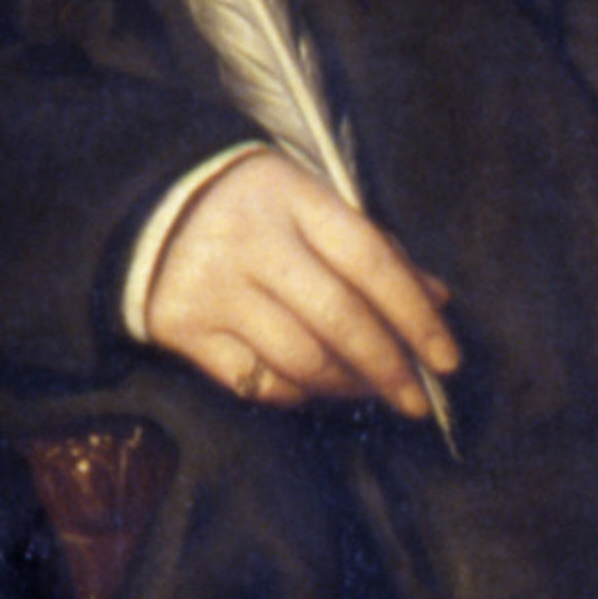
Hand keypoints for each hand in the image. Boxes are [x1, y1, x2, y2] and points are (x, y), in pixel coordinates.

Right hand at [144, 149, 461, 421]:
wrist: (151, 203)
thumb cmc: (257, 204)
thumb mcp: (312, 202)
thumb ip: (373, 247)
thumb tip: (436, 301)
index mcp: (294, 198)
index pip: (370, 261)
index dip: (415, 315)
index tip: (447, 359)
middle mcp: (252, 242)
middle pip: (338, 318)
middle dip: (388, 367)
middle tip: (418, 400)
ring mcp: (214, 287)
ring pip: (299, 358)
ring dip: (346, 386)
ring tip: (371, 392)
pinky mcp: (182, 328)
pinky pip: (253, 381)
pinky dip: (294, 394)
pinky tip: (315, 389)